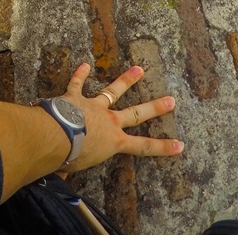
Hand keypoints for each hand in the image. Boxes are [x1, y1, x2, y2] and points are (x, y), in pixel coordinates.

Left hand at [59, 63, 182, 172]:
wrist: (57, 135)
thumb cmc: (69, 157)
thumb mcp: (77, 167)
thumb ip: (76, 166)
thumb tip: (64, 173)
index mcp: (114, 142)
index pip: (143, 147)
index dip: (162, 147)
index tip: (180, 144)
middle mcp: (109, 121)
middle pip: (136, 114)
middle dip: (155, 107)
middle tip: (171, 100)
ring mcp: (94, 106)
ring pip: (113, 91)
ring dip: (126, 80)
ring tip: (139, 69)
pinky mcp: (76, 96)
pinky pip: (78, 83)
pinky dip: (80, 74)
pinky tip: (84, 65)